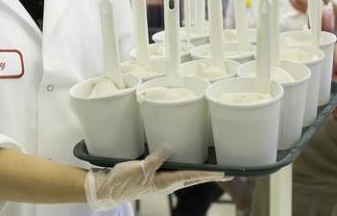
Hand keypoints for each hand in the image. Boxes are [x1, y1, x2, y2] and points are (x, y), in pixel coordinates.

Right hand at [84, 150, 228, 209]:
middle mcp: (167, 183)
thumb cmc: (124, 180)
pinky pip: (175, 172)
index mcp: (166, 183)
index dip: (208, 174)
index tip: (223, 172)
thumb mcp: (139, 168)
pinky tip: (185, 163)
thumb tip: (169, 148)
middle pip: (193, 179)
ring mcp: (162, 181)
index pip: (191, 177)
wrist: (110, 189)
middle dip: (208, 175)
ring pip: (186, 177)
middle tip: (226, 172)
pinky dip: (185, 169)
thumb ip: (155, 159)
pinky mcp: (155, 177)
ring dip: (198, 173)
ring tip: (211, 169)